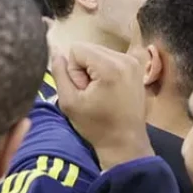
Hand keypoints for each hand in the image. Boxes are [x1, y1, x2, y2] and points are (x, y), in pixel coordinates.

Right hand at [51, 44, 152, 168]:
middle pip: (89, 49)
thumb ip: (59, 73)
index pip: (77, 49)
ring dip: (94, 71)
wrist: (125, 143)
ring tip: (100, 94)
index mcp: (110, 66)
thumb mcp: (69, 102)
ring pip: (99, 52)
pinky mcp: (137, 67)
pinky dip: (105, 71)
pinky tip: (110, 91)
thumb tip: (56, 51)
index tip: (83, 91)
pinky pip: (111, 58)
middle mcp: (125, 58)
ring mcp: (134, 62)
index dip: (73, 71)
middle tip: (91, 94)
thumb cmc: (96, 126)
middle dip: (84, 69)